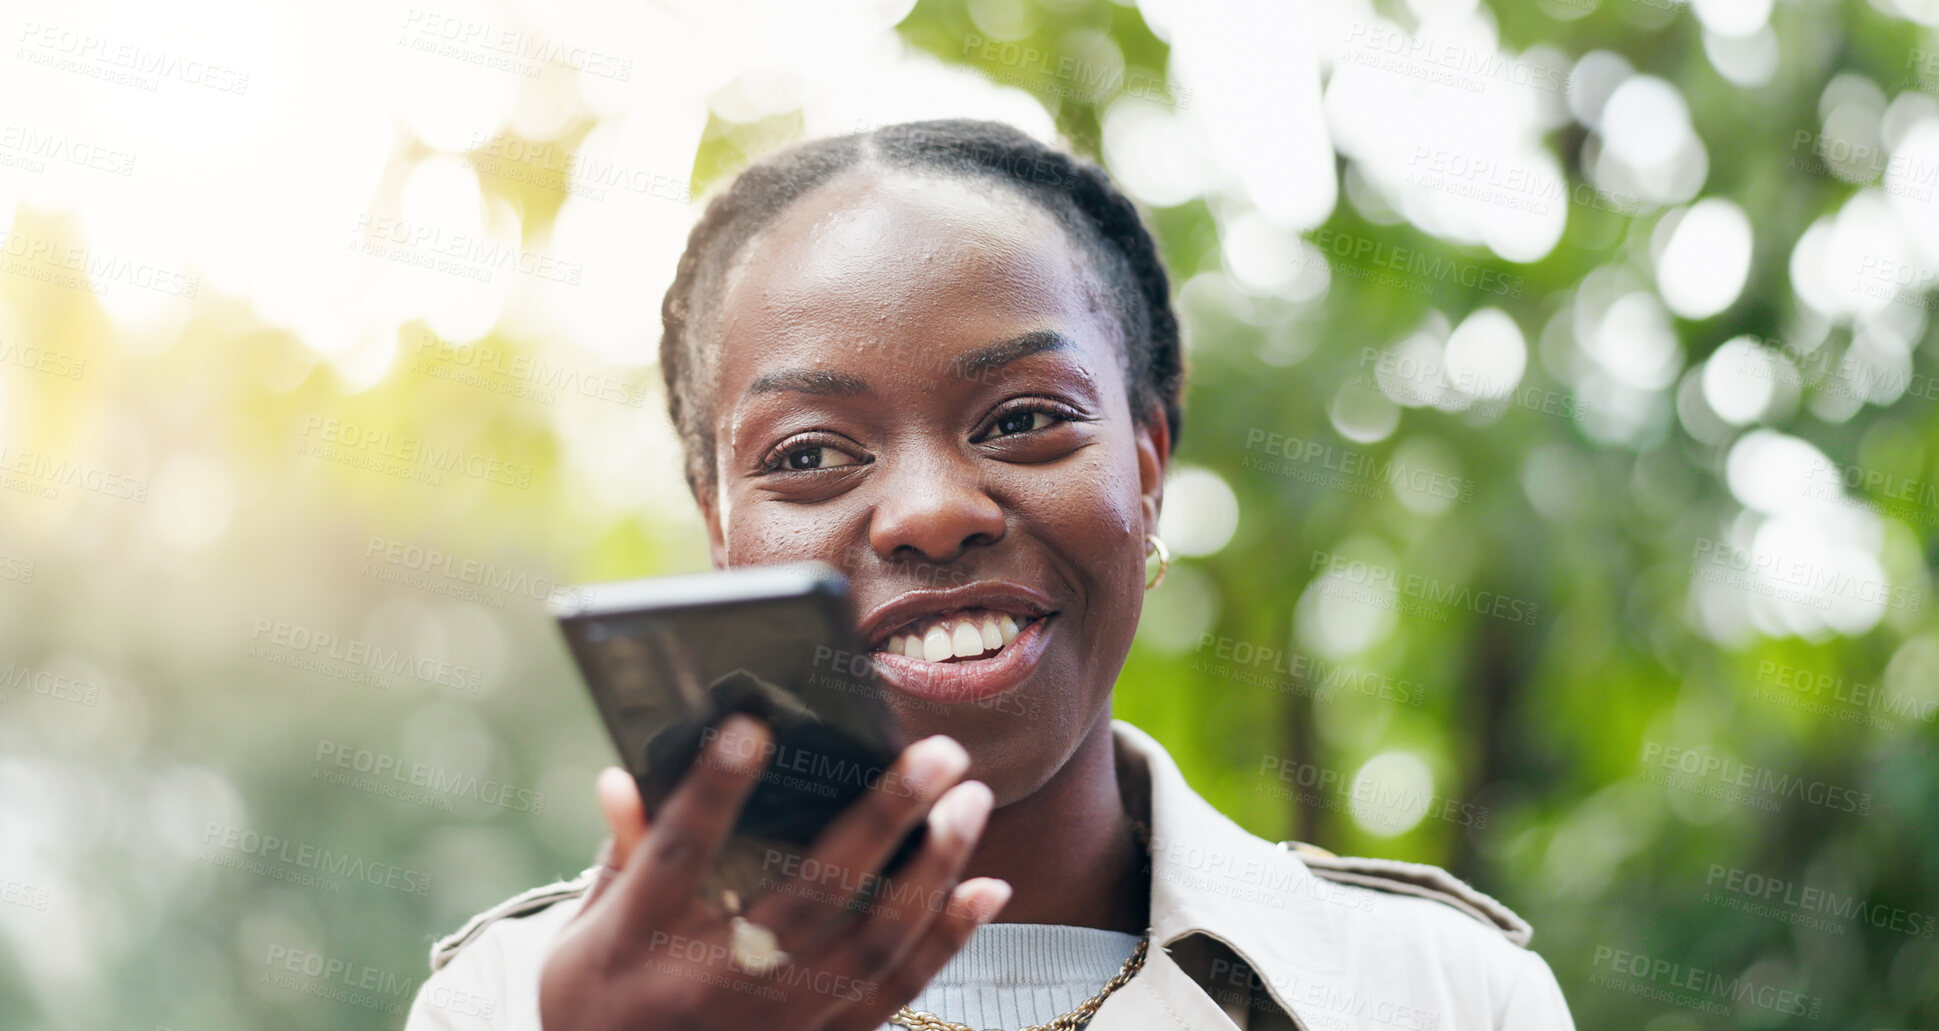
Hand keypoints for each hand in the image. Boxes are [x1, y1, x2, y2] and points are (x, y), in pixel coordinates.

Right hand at [539, 714, 1010, 1030]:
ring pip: (873, 945)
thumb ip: (619, 853)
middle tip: (939, 753)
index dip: (713, 791)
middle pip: (813, 894)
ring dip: (934, 870)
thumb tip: (621, 776)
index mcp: (641, 939)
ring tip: (972, 801)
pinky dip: (947, 940)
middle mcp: (713, 983)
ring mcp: (772, 1023)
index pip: (679, 853)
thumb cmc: (593, 1004)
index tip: (752, 726)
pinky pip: (894, 993)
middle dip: (884, 816)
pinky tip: (986, 887)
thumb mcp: (582, 933)